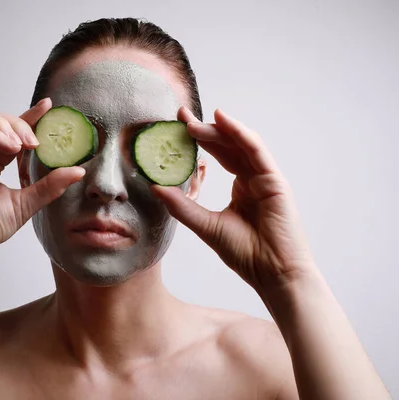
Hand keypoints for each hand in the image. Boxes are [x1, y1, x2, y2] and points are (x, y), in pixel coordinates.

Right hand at [0, 98, 84, 268]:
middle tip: (35, 142)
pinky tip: (7, 148)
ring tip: (19, 144)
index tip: (48, 106)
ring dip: (2, 123)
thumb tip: (79, 171)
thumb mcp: (26, 203)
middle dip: (17, 123)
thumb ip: (50, 186)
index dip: (29, 115)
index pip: (10, 130)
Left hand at [152, 107, 315, 294]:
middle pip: (227, 146)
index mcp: (241, 188)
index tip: (175, 128)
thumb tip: (155, 187)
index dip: (198, 141)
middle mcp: (253, 179)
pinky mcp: (275, 180)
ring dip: (216, 129)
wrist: (273, 274)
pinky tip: (222, 120)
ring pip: (240, 144)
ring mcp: (265, 178)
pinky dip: (239, 133)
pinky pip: (255, 150)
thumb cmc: (246, 254)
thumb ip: (182, 206)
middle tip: (180, 116)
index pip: (218, 156)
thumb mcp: (205, 225)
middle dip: (203, 129)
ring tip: (191, 120)